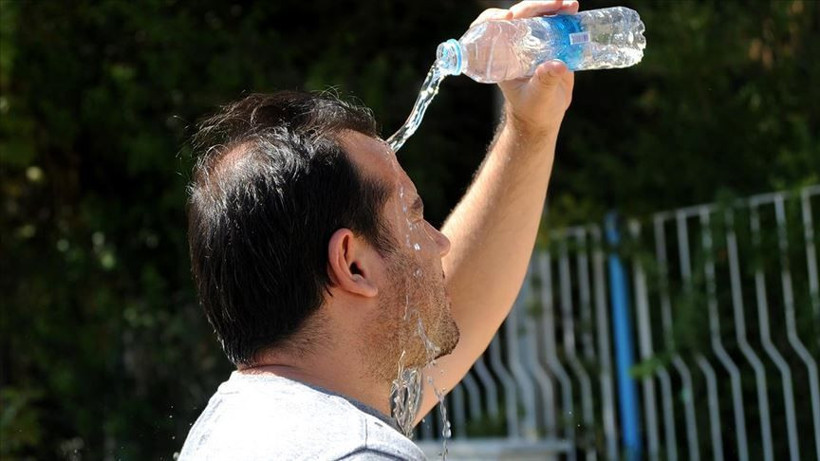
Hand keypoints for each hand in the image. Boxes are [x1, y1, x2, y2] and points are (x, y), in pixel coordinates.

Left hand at [472, 1, 578, 137]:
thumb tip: (556, 65)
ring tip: (571, 6)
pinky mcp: (552, 44)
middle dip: (536, 6)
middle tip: (556, 4)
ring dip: (554, 7)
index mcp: (503, 56)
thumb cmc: (533, 110)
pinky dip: (565, 16)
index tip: (508, 16)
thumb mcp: (538, 97)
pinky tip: (575, 11)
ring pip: (539, 16)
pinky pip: (556, 25)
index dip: (496, 19)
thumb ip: (545, 82)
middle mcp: (516, 45)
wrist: (544, 117)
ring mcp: (534, 43)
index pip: (492, 30)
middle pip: (520, 16)